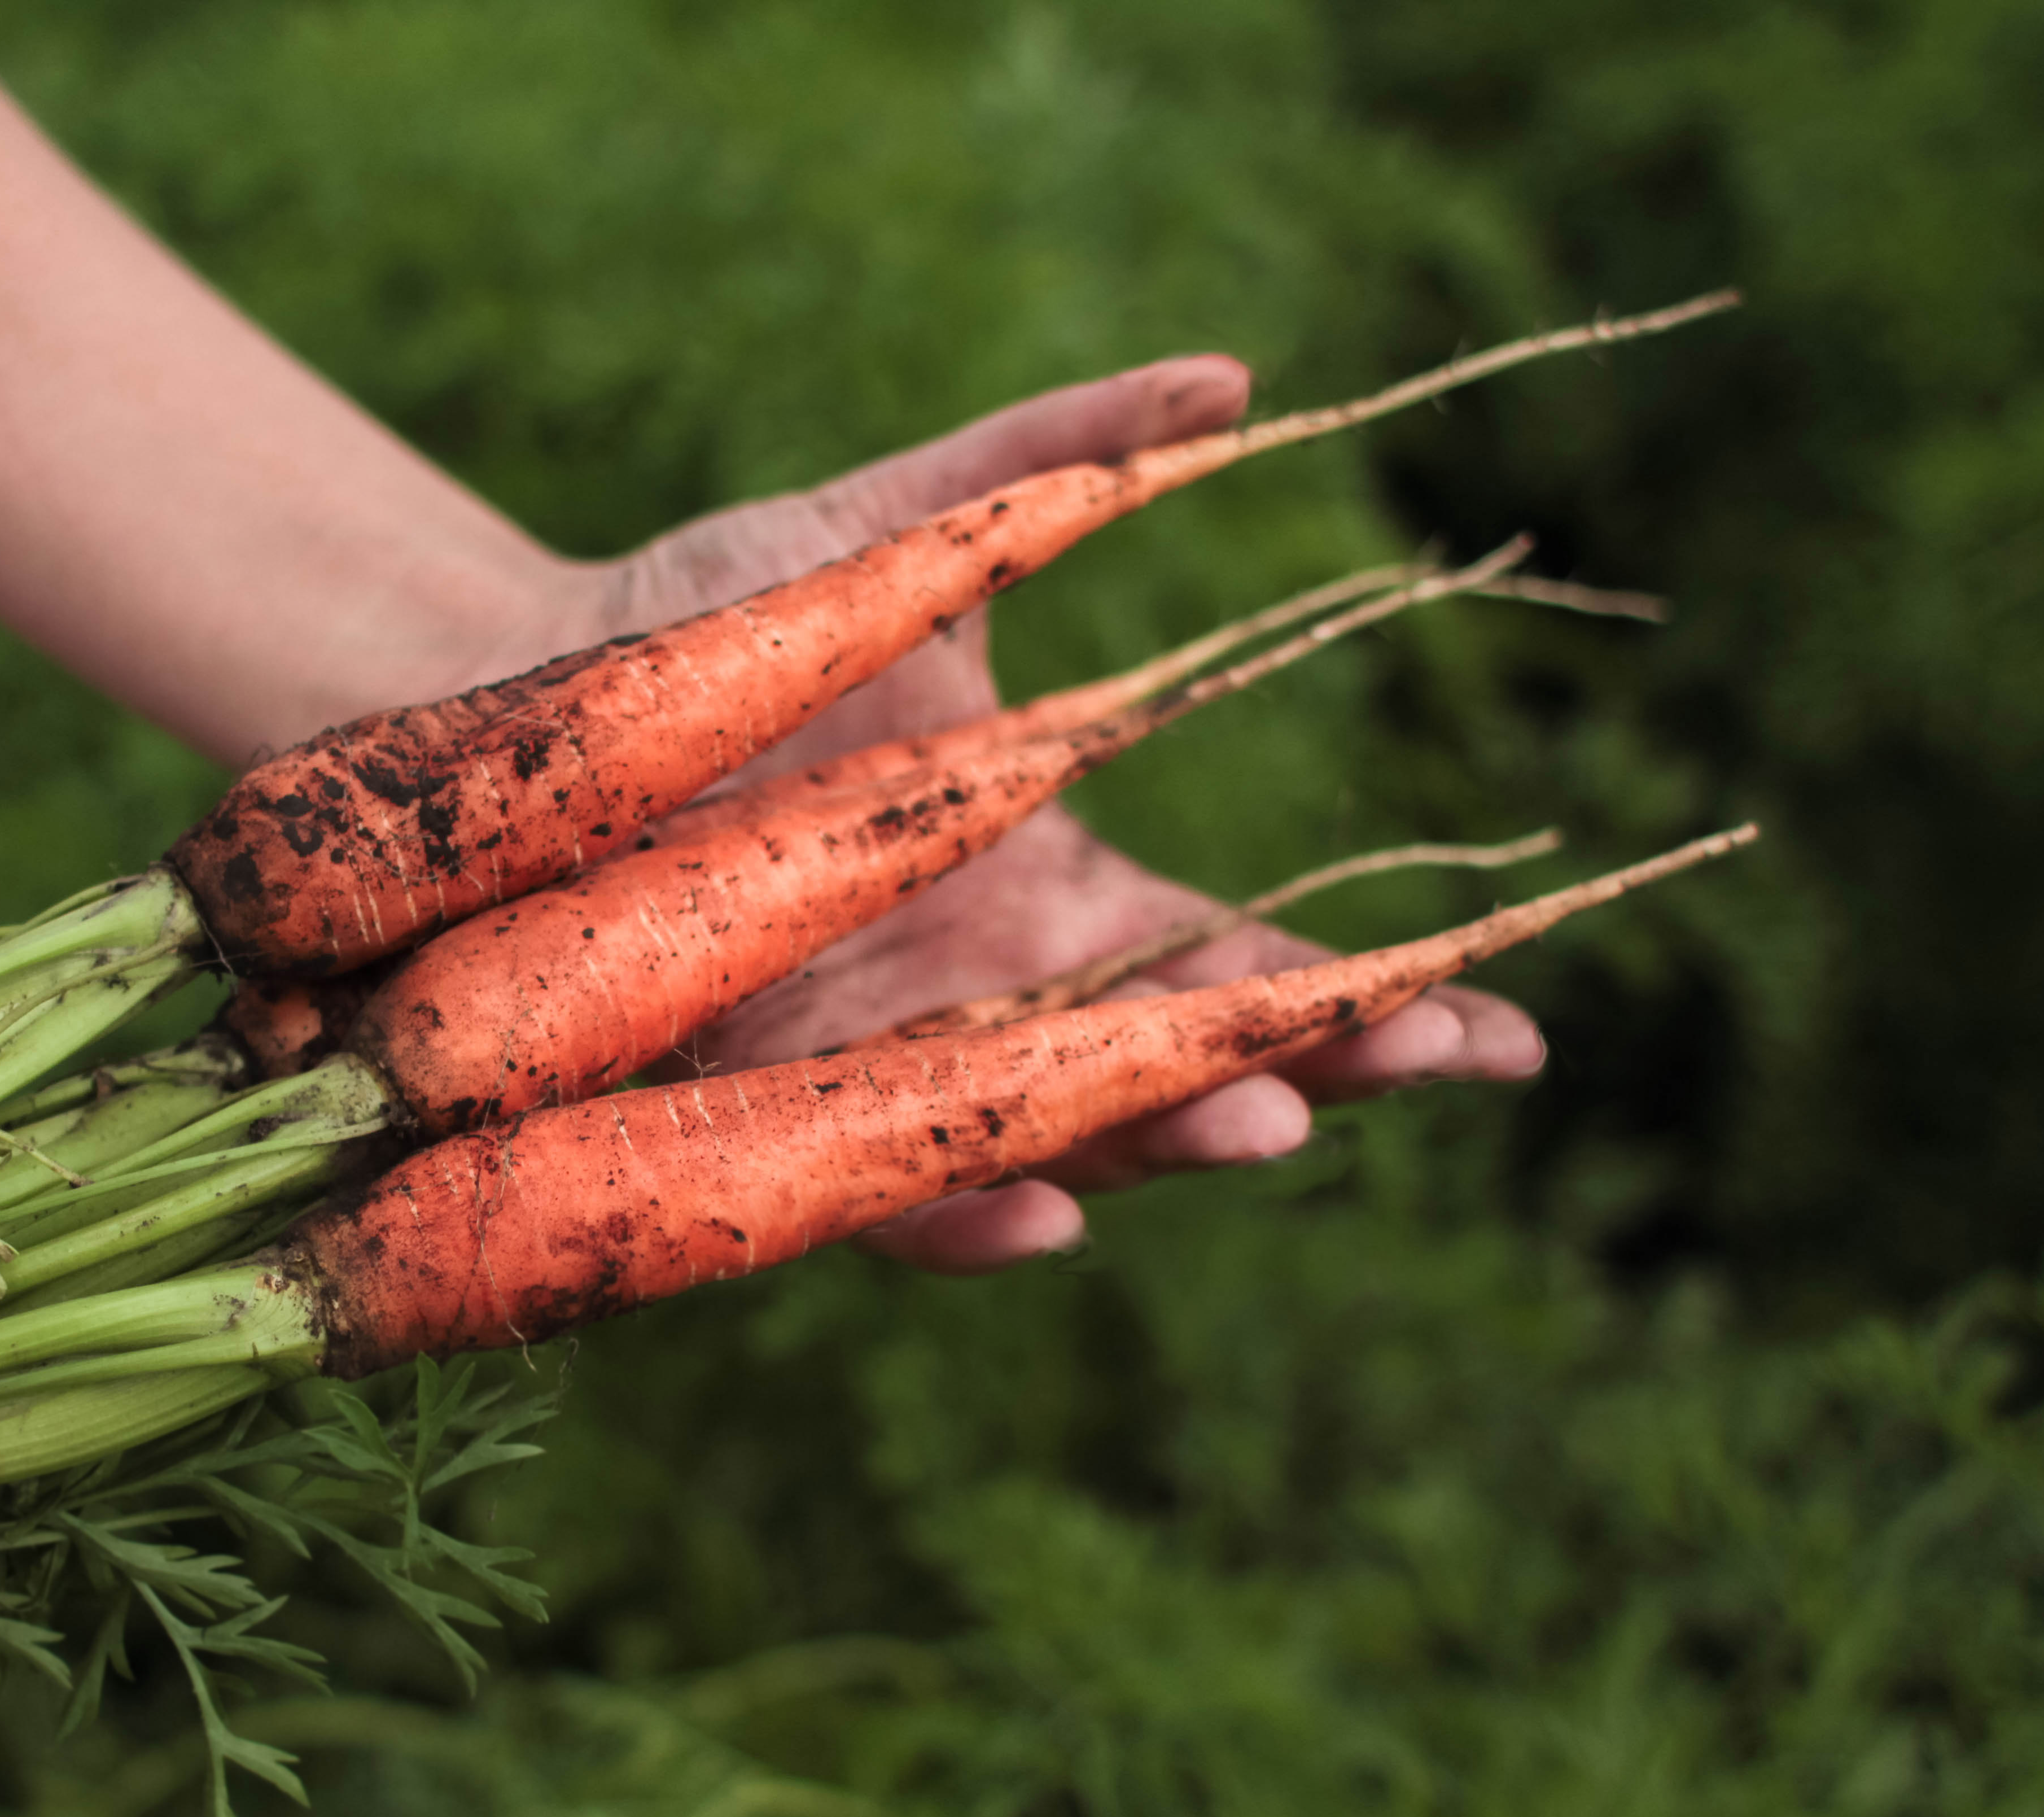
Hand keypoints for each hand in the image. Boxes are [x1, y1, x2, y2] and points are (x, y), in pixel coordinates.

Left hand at [544, 358, 1545, 1271]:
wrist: (533, 699)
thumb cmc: (718, 621)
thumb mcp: (904, 530)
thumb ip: (1056, 453)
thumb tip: (1232, 375)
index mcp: (1050, 895)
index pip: (1245, 970)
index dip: (1377, 1000)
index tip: (1510, 1016)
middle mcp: (989, 1002)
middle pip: (1188, 1068)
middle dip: (1320, 1075)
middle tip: (1440, 1056)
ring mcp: (885, 1066)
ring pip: (1059, 1140)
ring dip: (1166, 1138)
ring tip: (1268, 1118)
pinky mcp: (768, 1112)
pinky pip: (876, 1194)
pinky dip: (960, 1214)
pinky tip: (1046, 1210)